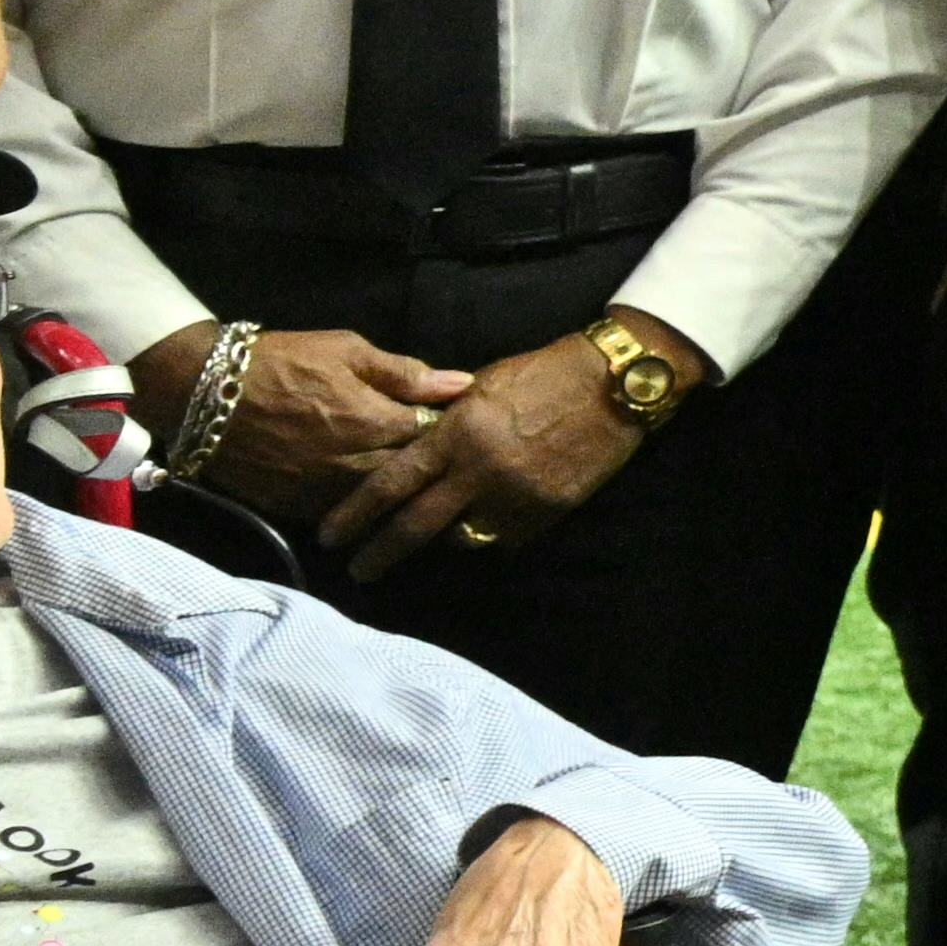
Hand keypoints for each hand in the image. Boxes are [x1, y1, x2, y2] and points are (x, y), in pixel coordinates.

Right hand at [128, 316, 478, 530]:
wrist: (201, 392)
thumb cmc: (281, 361)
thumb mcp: (347, 351)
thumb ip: (406, 374)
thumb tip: (463, 384)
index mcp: (374, 422)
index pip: (433, 440)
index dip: (447, 436)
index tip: (458, 432)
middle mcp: (352, 464)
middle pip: (408, 478)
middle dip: (427, 471)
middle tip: (442, 464)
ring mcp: (321, 490)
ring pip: (375, 502)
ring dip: (393, 495)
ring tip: (410, 486)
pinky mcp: (291, 506)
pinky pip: (337, 513)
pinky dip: (354, 506)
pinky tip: (364, 498)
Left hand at [307, 339, 649, 583]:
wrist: (616, 384)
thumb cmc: (544, 373)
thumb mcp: (484, 386)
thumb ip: (448, 421)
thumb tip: (421, 446)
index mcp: (456, 435)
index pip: (390, 484)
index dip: (354, 514)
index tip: (330, 536)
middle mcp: (479, 471)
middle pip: (415, 525)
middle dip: (380, 553)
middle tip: (358, 572)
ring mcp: (515, 496)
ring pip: (462, 537)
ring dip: (443, 539)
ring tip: (434, 539)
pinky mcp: (547, 510)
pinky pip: (507, 536)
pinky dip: (493, 532)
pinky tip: (492, 520)